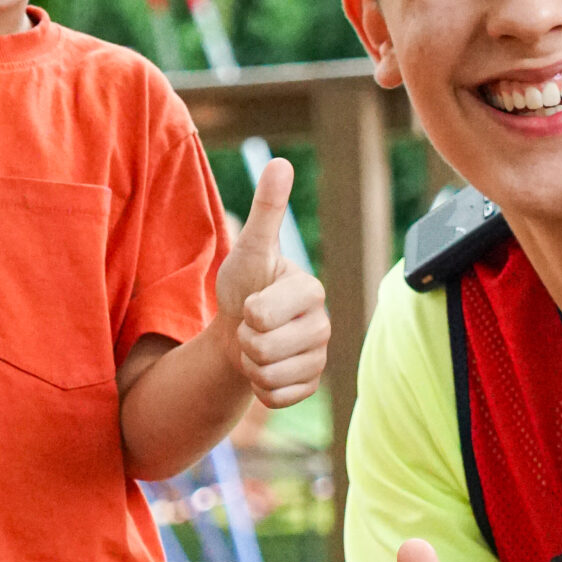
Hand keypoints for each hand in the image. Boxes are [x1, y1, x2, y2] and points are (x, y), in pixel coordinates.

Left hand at [214, 158, 329, 409]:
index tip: (252, 301)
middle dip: (246, 340)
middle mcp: (324, 326)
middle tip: (252, 326)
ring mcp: (319, 359)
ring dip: (250, 364)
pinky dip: (260, 388)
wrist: (238, 327)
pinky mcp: (310, 386)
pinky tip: (264, 369)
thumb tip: (280, 162)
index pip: (263, 314)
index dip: (246, 311)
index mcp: (312, 291)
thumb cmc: (244, 284)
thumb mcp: (250, 246)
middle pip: (265, 350)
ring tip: (256, 345)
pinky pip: (276, 398)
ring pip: (268, 376)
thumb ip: (266, 209)